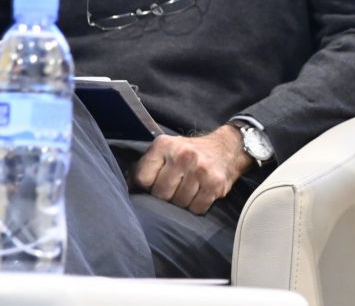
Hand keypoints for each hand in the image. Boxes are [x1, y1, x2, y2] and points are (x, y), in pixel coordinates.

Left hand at [132, 126, 249, 214]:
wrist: (228, 147)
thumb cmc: (190, 153)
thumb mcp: (166, 150)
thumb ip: (145, 166)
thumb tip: (126, 189)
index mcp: (164, 145)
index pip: (143, 180)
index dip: (148, 187)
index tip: (156, 183)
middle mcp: (183, 155)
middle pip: (161, 194)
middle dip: (166, 196)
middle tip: (175, 188)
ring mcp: (200, 169)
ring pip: (179, 204)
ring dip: (183, 203)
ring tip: (189, 190)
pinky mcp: (215, 183)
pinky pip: (197, 209)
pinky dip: (197, 206)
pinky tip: (200, 194)